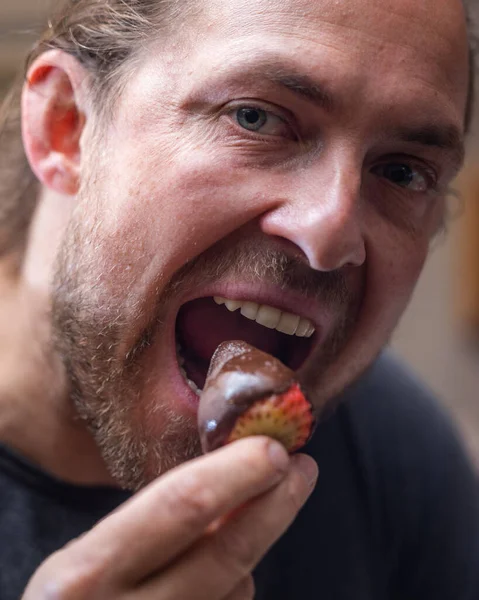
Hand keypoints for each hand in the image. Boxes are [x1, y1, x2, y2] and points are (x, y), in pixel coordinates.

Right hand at [22, 437, 317, 598]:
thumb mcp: (88, 561)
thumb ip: (149, 526)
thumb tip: (229, 484)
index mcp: (86, 574)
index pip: (180, 507)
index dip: (236, 472)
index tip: (273, 449)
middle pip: (228, 552)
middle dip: (277, 503)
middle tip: (303, 468)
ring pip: (238, 587)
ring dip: (249, 549)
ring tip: (240, 523)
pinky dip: (236, 586)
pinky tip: (217, 578)